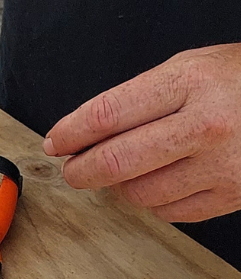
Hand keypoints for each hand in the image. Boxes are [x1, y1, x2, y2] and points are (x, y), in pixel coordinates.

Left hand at [43, 44, 240, 221]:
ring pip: (142, 192)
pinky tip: (155, 183)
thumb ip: (139, 97)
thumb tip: (88, 130)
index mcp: (188, 82)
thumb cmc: (238, 79)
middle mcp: (204, 125)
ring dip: (118, 186)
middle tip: (71, 168)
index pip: (108, 113)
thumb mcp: (188, 67)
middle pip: (118, 160)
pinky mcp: (236, 196)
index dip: (71, 131)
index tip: (56, 141)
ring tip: (118, 171)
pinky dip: (153, 202)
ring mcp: (223, 165)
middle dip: (82, 169)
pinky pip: (173, 211)